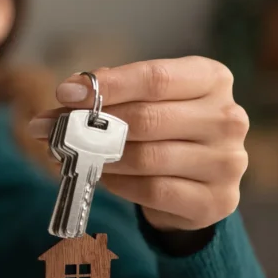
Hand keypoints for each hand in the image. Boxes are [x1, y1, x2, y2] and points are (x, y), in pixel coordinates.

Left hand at [28, 56, 248, 230]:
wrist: (199, 183)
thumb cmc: (166, 130)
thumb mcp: (146, 100)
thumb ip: (112, 94)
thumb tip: (69, 93)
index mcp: (212, 79)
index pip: (156, 77)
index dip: (108, 85)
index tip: (65, 93)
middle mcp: (227, 117)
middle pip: (148, 118)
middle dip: (92, 124)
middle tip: (50, 129)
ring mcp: (227, 162)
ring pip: (147, 158)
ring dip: (99, 157)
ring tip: (71, 155)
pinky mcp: (216, 200)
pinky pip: (154, 191)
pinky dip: (119, 184)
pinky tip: (102, 176)